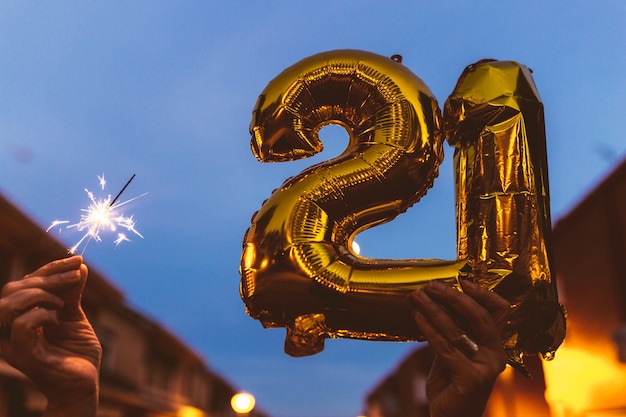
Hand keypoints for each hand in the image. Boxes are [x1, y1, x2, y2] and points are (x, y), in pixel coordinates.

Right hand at [0, 256, 101, 416]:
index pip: (25, 284)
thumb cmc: (77, 353)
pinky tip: (58, 319)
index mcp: (22, 316)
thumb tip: (79, 266)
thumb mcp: (74, 316)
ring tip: (63, 305)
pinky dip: (42, 315)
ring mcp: (14, 342)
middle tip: (77, 274)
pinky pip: (22, 325)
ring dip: (42, 294)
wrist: (84, 383)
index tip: (78, 260)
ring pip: (10, 302)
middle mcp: (12, 328)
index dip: (50, 268)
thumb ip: (71, 294)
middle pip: (13, 288)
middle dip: (48, 276)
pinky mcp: (24, 355)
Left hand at [408, 279, 509, 416]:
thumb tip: (436, 299)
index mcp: (496, 345)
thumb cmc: (450, 385)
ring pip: (457, 330)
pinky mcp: (471, 379)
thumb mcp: (454, 353)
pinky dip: (428, 328)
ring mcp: (486, 368)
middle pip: (479, 316)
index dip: (483, 294)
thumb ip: (453, 331)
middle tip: (431, 286)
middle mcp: (496, 355)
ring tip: (416, 296)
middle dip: (453, 297)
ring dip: (433, 309)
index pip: (499, 311)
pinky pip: (445, 347)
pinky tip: (417, 317)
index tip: (462, 280)